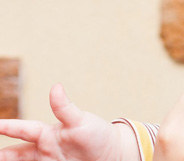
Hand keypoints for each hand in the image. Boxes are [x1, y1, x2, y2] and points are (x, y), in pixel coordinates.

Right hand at [0, 84, 136, 160]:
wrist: (114, 155)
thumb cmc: (98, 134)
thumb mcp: (81, 121)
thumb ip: (65, 108)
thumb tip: (55, 86)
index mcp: (47, 134)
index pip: (22, 130)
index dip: (5, 127)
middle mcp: (44, 150)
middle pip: (16, 154)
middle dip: (2, 154)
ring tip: (0, 160)